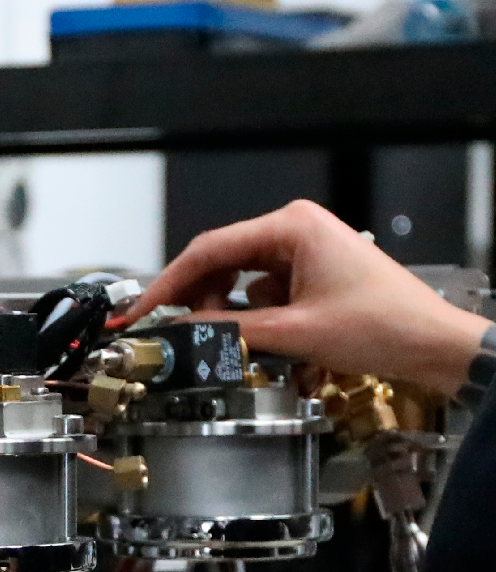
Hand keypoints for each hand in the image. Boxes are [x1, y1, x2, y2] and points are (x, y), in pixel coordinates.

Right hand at [128, 199, 488, 396]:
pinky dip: (256, 320)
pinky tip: (263, 343)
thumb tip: (183, 332)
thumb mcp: (293, 333)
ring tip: (231, 345)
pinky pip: (265, 295)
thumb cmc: (381, 326)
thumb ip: (231, 330)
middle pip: (222, 263)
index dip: (168, 283)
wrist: (430, 344)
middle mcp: (295, 230)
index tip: (140, 310)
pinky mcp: (312, 277)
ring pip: (242, 282)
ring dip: (230, 315)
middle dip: (198, 301)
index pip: (210, 250)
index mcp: (291, 226)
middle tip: (175, 334)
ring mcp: (304, 252)